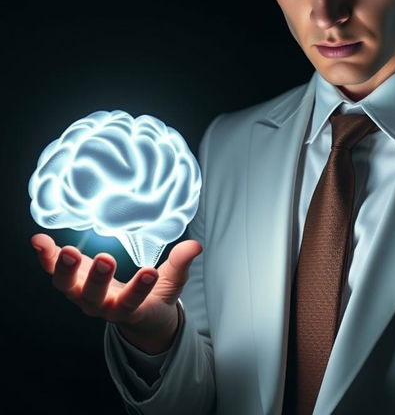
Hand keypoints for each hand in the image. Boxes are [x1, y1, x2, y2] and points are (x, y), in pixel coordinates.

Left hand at [31, 233, 202, 353]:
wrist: (132, 314)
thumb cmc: (154, 298)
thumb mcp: (172, 284)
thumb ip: (180, 265)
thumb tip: (195, 246)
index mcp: (129, 310)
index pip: (133, 303)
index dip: (139, 289)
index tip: (150, 273)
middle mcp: (101, 306)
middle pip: (94, 299)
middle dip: (98, 280)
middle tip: (106, 259)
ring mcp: (83, 294)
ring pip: (68, 287)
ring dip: (65, 269)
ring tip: (67, 250)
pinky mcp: (72, 279)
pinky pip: (54, 270)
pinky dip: (46, 257)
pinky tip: (39, 240)